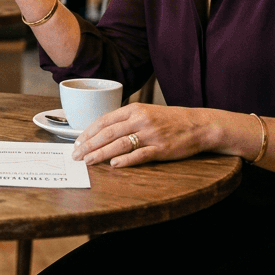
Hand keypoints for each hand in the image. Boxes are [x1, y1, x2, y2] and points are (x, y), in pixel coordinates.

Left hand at [71, 102, 210, 167]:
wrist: (198, 125)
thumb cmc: (170, 120)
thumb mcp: (146, 112)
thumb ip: (126, 120)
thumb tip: (102, 132)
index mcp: (134, 109)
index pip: (104, 120)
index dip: (88, 132)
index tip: (77, 142)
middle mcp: (140, 120)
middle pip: (108, 133)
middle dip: (89, 145)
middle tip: (76, 155)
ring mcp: (151, 134)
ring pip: (119, 144)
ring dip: (101, 154)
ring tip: (88, 161)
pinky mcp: (161, 148)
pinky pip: (140, 154)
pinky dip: (125, 160)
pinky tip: (114, 165)